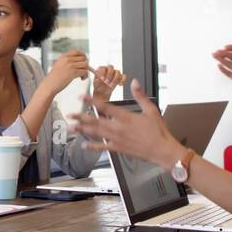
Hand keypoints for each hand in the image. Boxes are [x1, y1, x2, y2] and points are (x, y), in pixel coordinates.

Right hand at [46, 49, 90, 89]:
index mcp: (63, 57)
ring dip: (86, 70)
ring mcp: (70, 66)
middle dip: (85, 64)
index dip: (82, 55)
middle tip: (82, 70)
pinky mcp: (73, 73)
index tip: (84, 60)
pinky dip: (85, 76)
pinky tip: (81, 79)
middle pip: (83, 58)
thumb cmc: (54, 78)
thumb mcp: (58, 65)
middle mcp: (67, 59)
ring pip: (85, 64)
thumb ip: (66, 61)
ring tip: (82, 76)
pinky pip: (85, 72)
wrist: (49, 85)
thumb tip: (78, 61)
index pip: (76, 51)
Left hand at [69, 78, 183, 167]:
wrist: (162, 150)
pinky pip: (103, 147)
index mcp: (126, 117)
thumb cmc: (158, 131)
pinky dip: (92, 146)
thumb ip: (140, 95)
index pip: (105, 107)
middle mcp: (118, 128)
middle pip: (96, 121)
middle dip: (81, 118)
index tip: (81, 97)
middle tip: (69, 115)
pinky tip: (84, 145)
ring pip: (96, 134)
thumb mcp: (151, 109)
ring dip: (83, 130)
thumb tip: (134, 82)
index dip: (91, 101)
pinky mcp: (119, 149)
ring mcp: (117, 139)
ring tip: (72, 128)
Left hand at [91, 64, 124, 96]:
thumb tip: (98, 79)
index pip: (103, 67)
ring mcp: (114, 72)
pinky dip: (123, 80)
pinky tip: (120, 85)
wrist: (103, 91)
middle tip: (106, 82)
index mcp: (101, 69)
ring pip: (117, 72)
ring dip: (115, 79)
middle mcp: (108, 69)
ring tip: (111, 86)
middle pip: (111, 67)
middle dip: (109, 74)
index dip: (102, 72)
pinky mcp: (120, 77)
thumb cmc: (98, 87)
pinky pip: (123, 76)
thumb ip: (96, 82)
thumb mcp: (95, 85)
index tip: (102, 79)